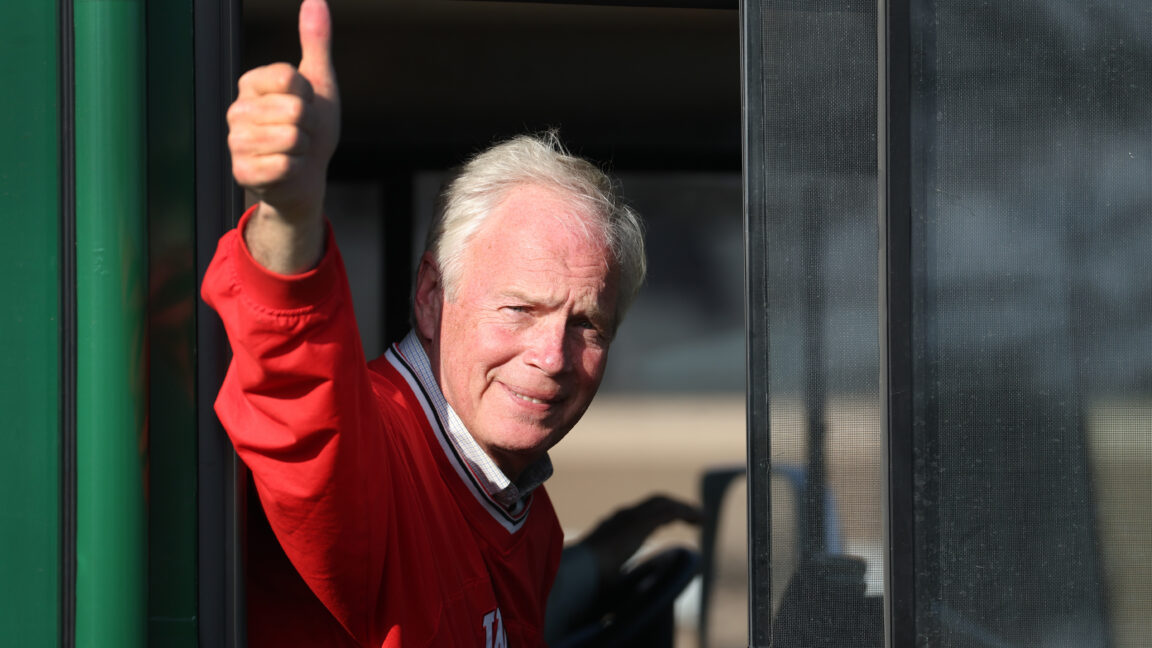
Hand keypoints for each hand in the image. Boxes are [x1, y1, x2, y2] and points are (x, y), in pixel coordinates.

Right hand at [227, 0, 339, 271]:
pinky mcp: (242, 170)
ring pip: (291, 138)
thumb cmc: (311, 129)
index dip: (309, 97)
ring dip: (304, 149)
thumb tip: (317, 0)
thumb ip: (315, 42)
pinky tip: (286, 170)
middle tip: (302, 134)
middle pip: (294, 109)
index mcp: (252, 82)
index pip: (290, 78)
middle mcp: (237, 108)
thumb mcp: (318, 82)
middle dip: (310, 126)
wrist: (307, 177)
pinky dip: (296, 170)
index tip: (305, 105)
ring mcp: (236, 141)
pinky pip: (284, 165)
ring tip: (294, 151)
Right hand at [579, 495, 701, 588]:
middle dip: (674, 508)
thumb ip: (625, 581)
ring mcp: (628, 517)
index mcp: (612, 530)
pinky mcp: (639, 523)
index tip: (673, 523)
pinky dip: (686, 511)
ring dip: (683, 508)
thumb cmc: (588, 585)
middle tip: (693, 517)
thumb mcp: (610, 581)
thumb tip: (639, 589)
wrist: (576, 577)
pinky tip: (699, 519)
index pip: (640, 516)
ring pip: (662, 503)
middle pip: (653, 504)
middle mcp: (620, 518)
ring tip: (700, 517)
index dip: (659, 516)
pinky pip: (669, 511)